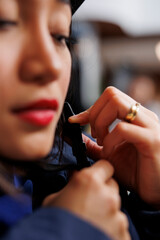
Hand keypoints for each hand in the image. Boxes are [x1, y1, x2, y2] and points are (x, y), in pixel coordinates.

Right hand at [43, 160, 129, 239]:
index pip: (105, 166)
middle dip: (103, 191)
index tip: (95, 178)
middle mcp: (107, 195)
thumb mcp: (54, 198)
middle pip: (112, 186)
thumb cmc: (53, 225)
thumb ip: (70, 184)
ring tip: (92, 221)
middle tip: (90, 201)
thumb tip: (75, 176)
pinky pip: (119, 226)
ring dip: (108, 211)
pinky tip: (98, 232)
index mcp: (89, 181)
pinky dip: (112, 228)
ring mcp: (117, 216)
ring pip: (116, 207)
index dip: (100, 171)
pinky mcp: (123, 234)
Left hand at [69, 86, 159, 207]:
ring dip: (101, 123)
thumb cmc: (135, 172)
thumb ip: (92, 144)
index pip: (110, 95)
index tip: (76, 122)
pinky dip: (109, 140)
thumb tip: (72, 135)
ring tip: (102, 143)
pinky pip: (123, 129)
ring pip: (117, 104)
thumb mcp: (108, 155)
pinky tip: (109, 152)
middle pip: (112, 94)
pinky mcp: (151, 140)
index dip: (90, 108)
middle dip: (95, 114)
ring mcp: (149, 126)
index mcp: (135, 117)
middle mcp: (144, 116)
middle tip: (95, 135)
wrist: (156, 191)